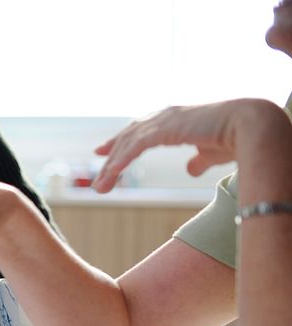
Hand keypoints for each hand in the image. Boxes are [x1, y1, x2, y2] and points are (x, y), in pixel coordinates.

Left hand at [92, 99, 283, 192]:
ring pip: (129, 143)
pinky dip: (123, 159)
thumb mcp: (210, 154)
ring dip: (113, 166)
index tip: (103, 153)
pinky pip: (137, 146)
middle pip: (128, 137)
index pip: (138, 130)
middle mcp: (165, 115)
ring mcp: (165, 119)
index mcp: (173, 119)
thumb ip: (197, 161)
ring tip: (102, 187)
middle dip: (111, 158)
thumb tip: (190, 169)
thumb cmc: (236, 138)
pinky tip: (113, 173)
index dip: (120, 142)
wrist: (251, 126)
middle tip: (98, 179)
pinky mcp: (168, 127)